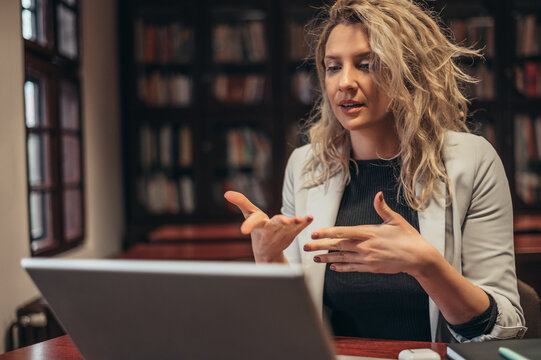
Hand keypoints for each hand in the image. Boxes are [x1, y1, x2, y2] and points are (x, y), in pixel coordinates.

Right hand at [224, 191, 312, 262]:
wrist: (267, 252)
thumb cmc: (257, 230)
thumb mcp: (249, 215)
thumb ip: (241, 202)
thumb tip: (226, 193)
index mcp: (259, 225)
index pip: (253, 222)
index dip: (248, 225)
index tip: (242, 231)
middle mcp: (270, 231)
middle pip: (274, 225)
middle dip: (279, 223)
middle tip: (285, 221)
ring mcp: (282, 234)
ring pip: (289, 228)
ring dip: (295, 223)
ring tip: (299, 219)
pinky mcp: (292, 234)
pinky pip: (299, 228)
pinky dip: (305, 222)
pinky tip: (310, 217)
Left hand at [303, 191, 440, 275]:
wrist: (418, 258)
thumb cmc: (408, 236)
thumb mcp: (395, 220)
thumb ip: (383, 208)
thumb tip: (378, 194)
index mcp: (369, 232)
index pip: (343, 232)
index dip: (327, 233)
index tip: (315, 233)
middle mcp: (365, 246)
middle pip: (338, 246)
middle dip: (320, 246)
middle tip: (305, 247)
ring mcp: (367, 259)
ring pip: (343, 258)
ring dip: (327, 258)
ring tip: (314, 258)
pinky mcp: (371, 267)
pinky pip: (353, 267)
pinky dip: (342, 267)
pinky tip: (333, 267)